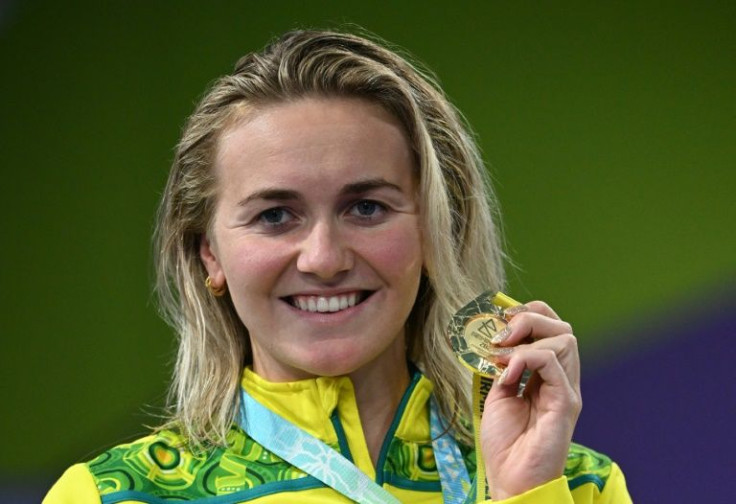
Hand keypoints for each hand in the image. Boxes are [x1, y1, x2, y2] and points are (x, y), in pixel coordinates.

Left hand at [480, 301, 581, 499]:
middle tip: (499, 336)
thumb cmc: (505, 444)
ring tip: (501, 357)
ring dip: (526, 339)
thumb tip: (496, 339)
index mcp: (547, 375)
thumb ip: (502, 366)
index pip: (552, 328)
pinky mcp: (566, 403)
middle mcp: (562, 379)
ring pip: (565, 339)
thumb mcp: (497, 394)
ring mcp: (567, 390)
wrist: (511, 480)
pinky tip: (507, 375)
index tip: (500, 321)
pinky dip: (527, 359)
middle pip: (562, 327)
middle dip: (529, 319)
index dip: (530, 314)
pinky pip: (555, 363)